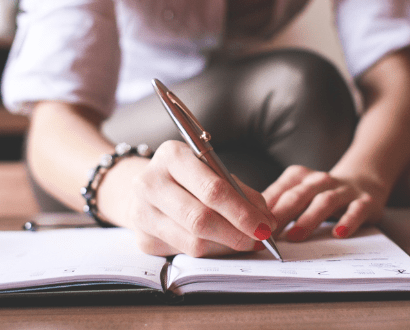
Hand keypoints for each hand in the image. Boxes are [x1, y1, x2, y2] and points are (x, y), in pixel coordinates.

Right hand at [100, 140, 276, 256]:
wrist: (150, 186)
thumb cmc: (189, 177)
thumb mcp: (213, 170)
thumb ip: (240, 191)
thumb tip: (266, 220)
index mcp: (172, 156)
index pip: (212, 189)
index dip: (242, 212)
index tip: (265, 225)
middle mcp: (150, 183)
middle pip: (200, 219)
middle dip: (237, 234)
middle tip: (259, 239)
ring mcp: (142, 213)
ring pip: (194, 242)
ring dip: (226, 246)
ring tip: (244, 242)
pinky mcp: (143, 239)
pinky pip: (185, 253)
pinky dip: (210, 252)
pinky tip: (221, 244)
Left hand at [262, 165, 387, 241]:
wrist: (363, 181)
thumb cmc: (320, 194)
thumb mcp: (299, 194)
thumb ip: (278, 205)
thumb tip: (247, 224)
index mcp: (298, 177)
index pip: (278, 192)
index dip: (263, 210)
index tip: (250, 227)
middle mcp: (319, 180)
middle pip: (297, 196)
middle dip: (281, 215)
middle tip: (267, 234)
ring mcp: (342, 190)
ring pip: (324, 202)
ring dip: (308, 219)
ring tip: (295, 235)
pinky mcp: (364, 201)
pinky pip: (356, 211)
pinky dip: (347, 221)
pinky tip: (338, 233)